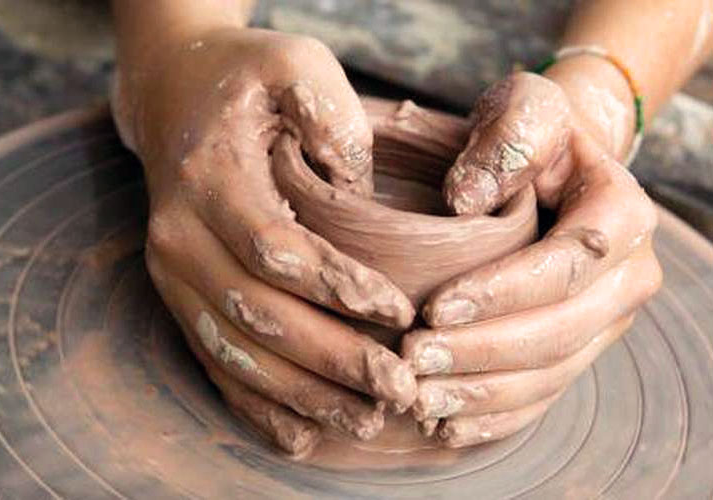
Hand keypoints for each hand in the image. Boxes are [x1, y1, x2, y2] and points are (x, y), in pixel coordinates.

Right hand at [112, 28, 416, 456]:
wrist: (176, 94)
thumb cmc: (246, 79)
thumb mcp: (294, 65)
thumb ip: (330, 116)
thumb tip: (360, 191)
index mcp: (208, 179)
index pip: (276, 250)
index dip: (339, 288)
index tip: (400, 315)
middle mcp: (179, 237)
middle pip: (260, 318)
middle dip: (333, 362)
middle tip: (400, 389)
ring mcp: (174, 276)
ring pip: (239, 356)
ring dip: (304, 397)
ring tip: (369, 422)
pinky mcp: (182, 299)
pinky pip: (216, 366)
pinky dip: (258, 408)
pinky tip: (302, 438)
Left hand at [401, 72, 662, 447]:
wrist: (552, 169)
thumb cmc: (531, 135)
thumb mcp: (525, 108)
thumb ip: (507, 137)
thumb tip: (467, 200)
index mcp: (621, 215)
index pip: (567, 265)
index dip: (503, 293)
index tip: (436, 308)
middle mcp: (626, 277)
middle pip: (559, 331)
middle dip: (483, 353)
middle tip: (413, 361)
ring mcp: (604, 321)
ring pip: (550, 373)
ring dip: (481, 393)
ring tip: (418, 397)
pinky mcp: (578, 349)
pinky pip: (544, 395)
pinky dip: (495, 415)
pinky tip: (447, 423)